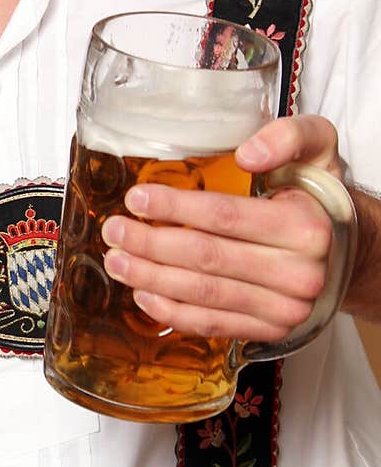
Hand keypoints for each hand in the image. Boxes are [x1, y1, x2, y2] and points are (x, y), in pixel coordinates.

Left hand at [99, 115, 343, 346]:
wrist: (351, 252)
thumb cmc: (319, 197)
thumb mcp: (319, 148)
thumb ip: (290, 135)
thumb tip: (249, 154)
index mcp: (304, 227)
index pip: (225, 216)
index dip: (176, 207)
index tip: (137, 198)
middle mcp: (298, 273)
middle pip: (207, 258)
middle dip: (151, 244)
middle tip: (114, 230)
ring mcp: (285, 308)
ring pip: (205, 295)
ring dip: (153, 280)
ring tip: (118, 262)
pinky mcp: (271, 331)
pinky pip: (215, 325)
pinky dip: (174, 314)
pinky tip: (144, 297)